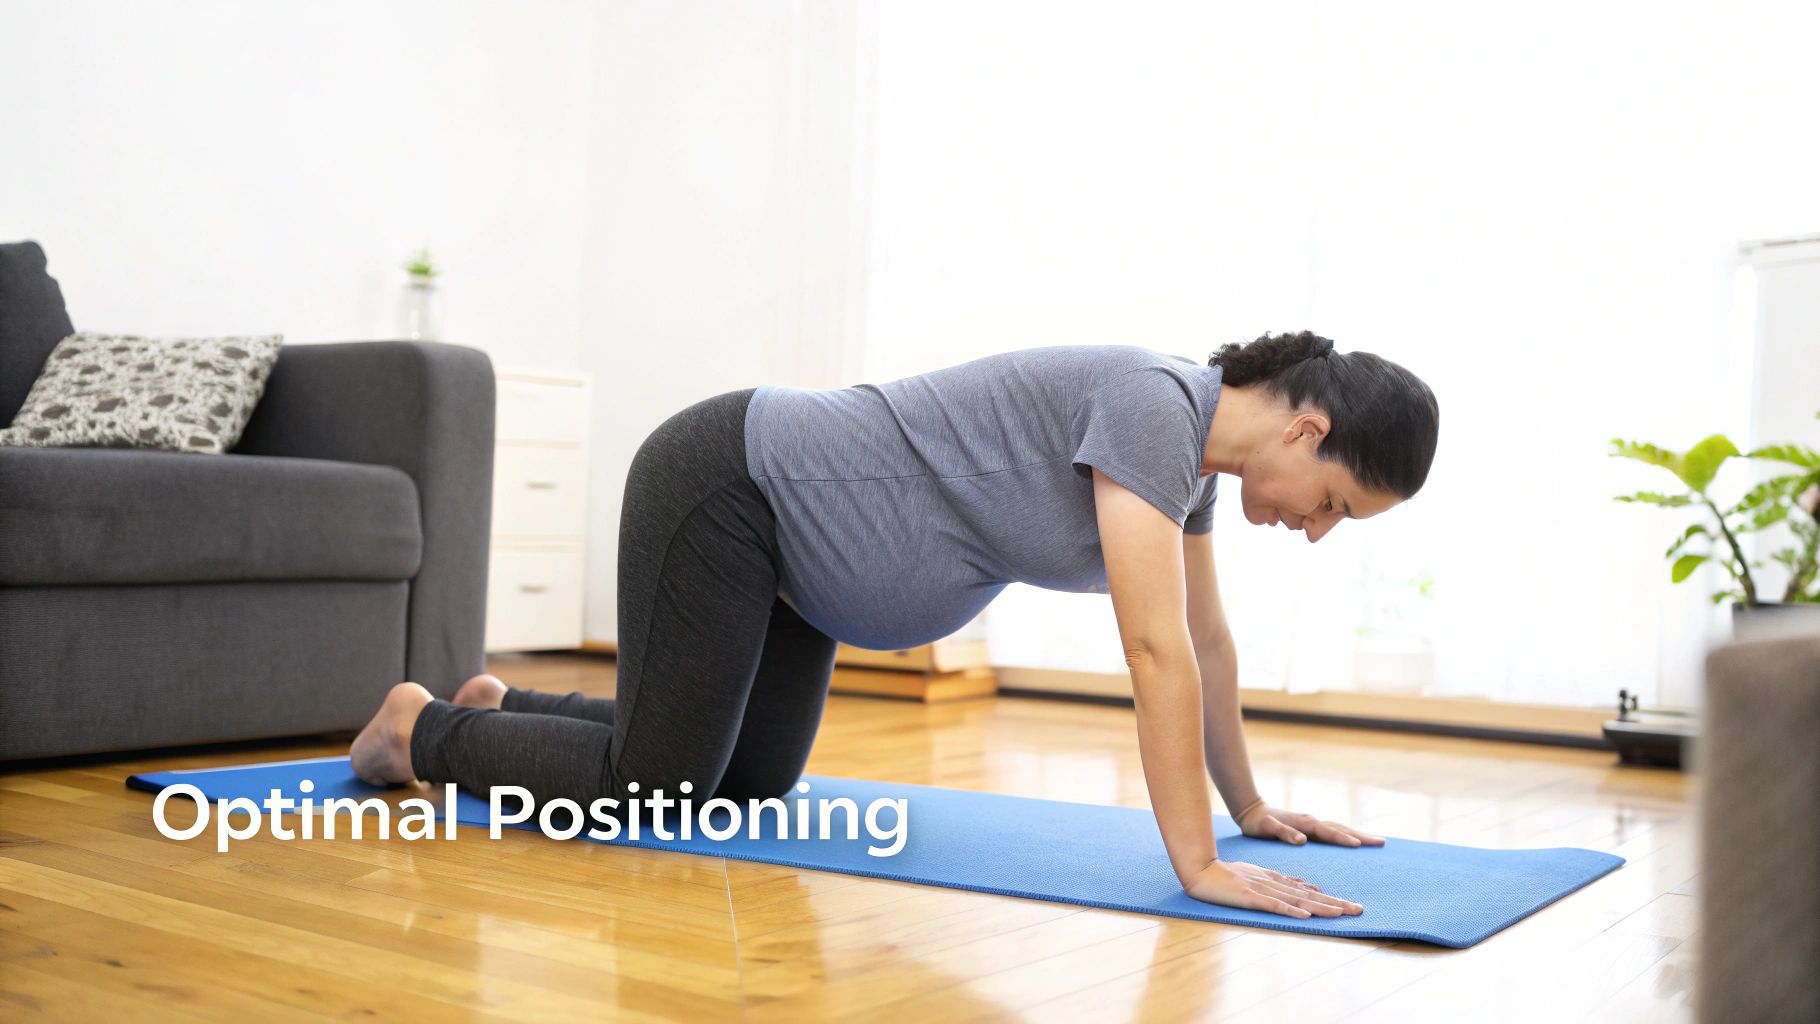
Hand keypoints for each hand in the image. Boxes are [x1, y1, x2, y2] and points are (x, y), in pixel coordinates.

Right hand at [1183, 859, 1363, 917]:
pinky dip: (1290, 911)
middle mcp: (1274, 883)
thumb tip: (1307, 889)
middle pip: (1309, 896)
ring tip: (1341, 913)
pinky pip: (1273, 905)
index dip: (1330, 899)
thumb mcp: (1258, 876)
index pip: (1308, 891)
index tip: (1351, 907)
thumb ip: (1281, 882)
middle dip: (1335, 903)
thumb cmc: (1226, 875)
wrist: (1200, 870)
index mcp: (1276, 879)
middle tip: (1359, 910)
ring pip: (1297, 900)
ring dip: (1320, 907)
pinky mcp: (1249, 897)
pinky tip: (1305, 916)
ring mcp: (1262, 890)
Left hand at [1237, 802, 1384, 847]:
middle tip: (1381, 842)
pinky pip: (1333, 831)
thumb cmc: (1258, 823)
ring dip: (1357, 834)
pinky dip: (1346, 835)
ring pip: (1339, 828)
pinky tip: (1355, 842)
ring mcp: (1312, 824)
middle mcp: (1312, 822)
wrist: (1252, 810)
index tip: (1360, 845)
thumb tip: (1302, 840)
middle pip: (1340, 828)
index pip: (1328, 832)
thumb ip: (1283, 833)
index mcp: (1304, 824)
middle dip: (1361, 835)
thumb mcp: (1266, 828)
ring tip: (1376, 841)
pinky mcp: (1311, 827)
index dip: (1343, 839)